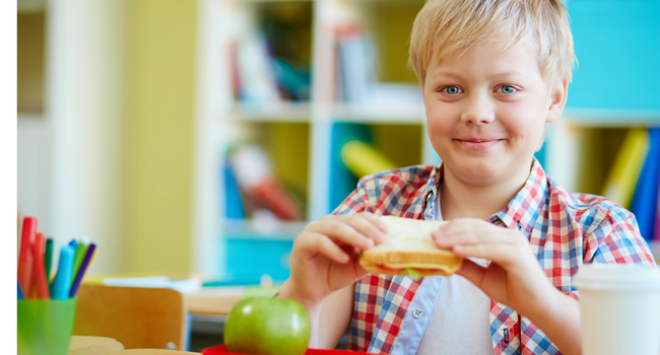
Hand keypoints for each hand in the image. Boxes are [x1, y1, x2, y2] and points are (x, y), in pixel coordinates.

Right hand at [285, 212, 386, 306]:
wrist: (312, 290)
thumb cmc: (335, 274)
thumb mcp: (357, 265)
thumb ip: (369, 257)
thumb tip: (388, 252)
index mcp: (341, 225)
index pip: (359, 217)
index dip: (373, 222)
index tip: (386, 232)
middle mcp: (327, 223)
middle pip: (348, 220)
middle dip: (366, 228)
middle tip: (379, 238)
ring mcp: (313, 230)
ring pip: (334, 227)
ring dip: (353, 236)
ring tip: (367, 246)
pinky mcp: (302, 242)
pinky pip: (319, 241)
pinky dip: (333, 249)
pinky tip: (344, 259)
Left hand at [432, 218, 554, 317]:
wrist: (538, 306)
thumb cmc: (513, 290)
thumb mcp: (482, 276)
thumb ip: (465, 266)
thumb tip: (442, 260)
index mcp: (502, 237)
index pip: (475, 226)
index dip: (454, 227)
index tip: (435, 231)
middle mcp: (509, 235)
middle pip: (475, 228)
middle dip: (451, 231)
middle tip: (432, 236)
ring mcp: (515, 242)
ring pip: (480, 236)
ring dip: (457, 238)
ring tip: (439, 242)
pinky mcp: (517, 254)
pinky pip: (489, 249)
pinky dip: (471, 249)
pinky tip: (456, 250)